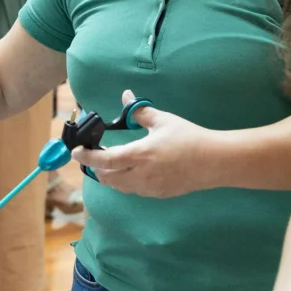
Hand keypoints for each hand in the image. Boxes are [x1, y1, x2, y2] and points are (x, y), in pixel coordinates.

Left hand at [72, 91, 209, 197]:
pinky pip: (135, 191)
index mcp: (138, 155)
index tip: (76, 152)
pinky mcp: (159, 194)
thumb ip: (140, 111)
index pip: (103, 161)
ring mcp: (149, 188)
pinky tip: (133, 172)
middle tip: (95, 156)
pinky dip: (127, 182)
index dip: (86, 158)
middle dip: (97, 169)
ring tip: (111, 164)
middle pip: (107, 178)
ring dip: (111, 177)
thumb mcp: (163, 120)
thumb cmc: (189, 138)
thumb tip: (126, 96)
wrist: (214, 162)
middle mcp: (140, 175)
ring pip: (120, 187)